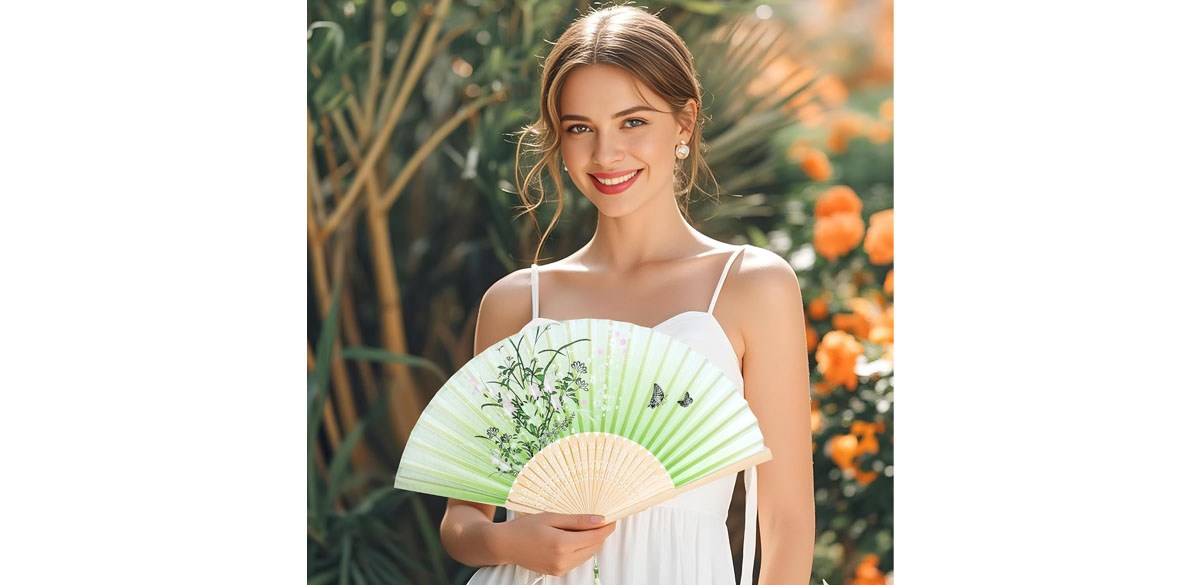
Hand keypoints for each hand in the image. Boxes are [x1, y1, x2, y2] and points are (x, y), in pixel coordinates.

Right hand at [495, 512, 615, 576]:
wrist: (506, 544)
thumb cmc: (526, 527)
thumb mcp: (551, 517)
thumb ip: (577, 520)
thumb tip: (599, 520)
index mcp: (562, 544)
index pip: (594, 537)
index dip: (606, 528)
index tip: (612, 519)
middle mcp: (563, 560)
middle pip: (593, 547)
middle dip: (600, 534)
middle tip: (602, 521)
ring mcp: (560, 568)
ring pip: (587, 555)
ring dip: (592, 542)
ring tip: (588, 527)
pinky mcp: (558, 572)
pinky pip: (577, 560)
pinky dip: (581, 549)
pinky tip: (576, 538)